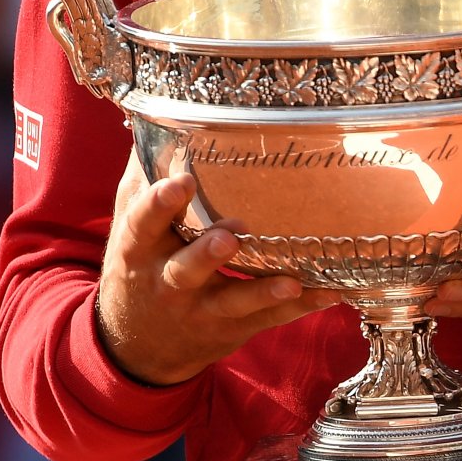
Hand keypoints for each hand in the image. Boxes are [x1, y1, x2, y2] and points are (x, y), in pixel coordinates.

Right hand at [97, 157, 339, 385]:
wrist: (136, 343)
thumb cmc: (141, 265)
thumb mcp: (130, 225)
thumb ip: (145, 178)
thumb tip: (161, 117)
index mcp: (139, 250)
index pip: (144, 224)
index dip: (160, 204)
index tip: (180, 182)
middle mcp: (168, 282)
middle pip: (187, 269)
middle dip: (208, 254)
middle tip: (231, 236)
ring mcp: (201, 309)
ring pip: (232, 300)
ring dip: (262, 290)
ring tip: (291, 279)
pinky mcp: (232, 328)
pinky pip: (268, 318)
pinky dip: (299, 306)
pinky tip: (331, 291)